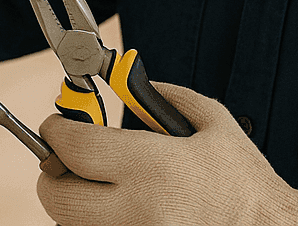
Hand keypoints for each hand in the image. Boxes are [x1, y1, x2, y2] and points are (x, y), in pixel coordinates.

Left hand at [36, 82, 297, 225]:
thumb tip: (129, 84)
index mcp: (154, 167)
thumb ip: (167, 97)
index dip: (56, 133)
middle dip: (52, 175)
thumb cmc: (244, 182)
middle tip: (64, 162)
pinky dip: (95, 222)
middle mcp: (139, 210)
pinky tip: (116, 210)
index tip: (56, 127)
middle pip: (58, 198)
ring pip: (72, 225)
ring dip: (72, 205)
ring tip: (93, 189)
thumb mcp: (214, 123)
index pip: (75, 148)